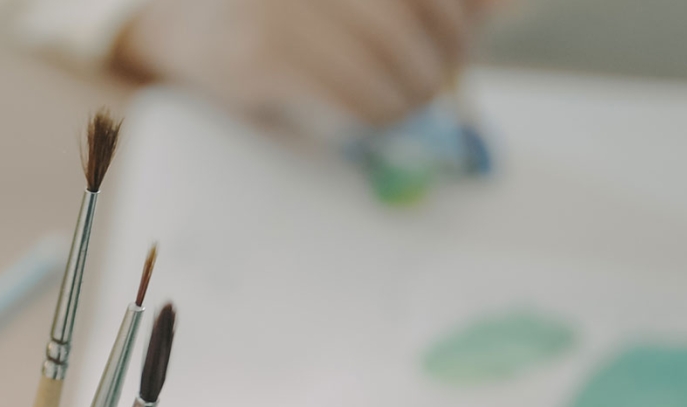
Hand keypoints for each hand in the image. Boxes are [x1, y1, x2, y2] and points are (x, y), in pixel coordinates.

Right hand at [111, 0, 493, 128]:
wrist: (183, 28)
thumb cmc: (282, 9)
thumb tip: (502, 5)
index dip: (458, 8)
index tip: (467, 34)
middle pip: (406, 6)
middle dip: (444, 46)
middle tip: (442, 78)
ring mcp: (285, 1)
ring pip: (387, 45)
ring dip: (414, 87)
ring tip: (410, 101)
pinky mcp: (264, 50)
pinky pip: (349, 88)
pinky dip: (378, 109)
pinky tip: (377, 115)